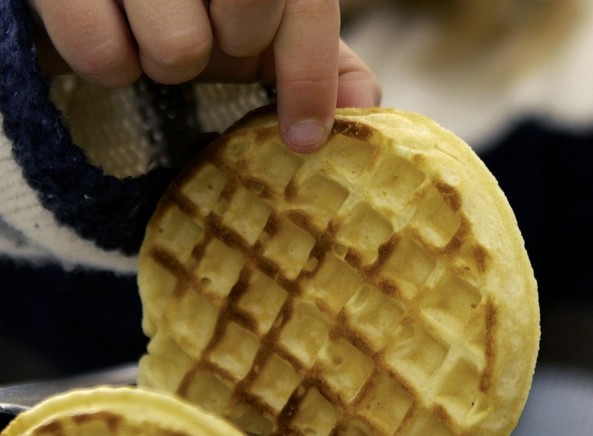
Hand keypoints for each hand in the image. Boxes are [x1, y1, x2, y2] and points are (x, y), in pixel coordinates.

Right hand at [28, 0, 381, 151]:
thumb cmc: (195, 8)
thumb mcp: (264, 32)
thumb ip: (321, 60)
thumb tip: (364, 106)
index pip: (303, 6)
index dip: (310, 78)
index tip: (304, 141)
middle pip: (248, 17)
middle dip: (228, 50)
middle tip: (204, 40)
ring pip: (178, 48)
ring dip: (164, 63)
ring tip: (149, 32)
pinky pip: (104, 57)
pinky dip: (110, 65)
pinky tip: (111, 34)